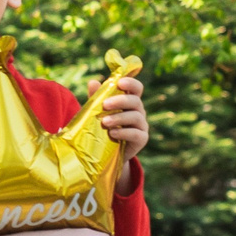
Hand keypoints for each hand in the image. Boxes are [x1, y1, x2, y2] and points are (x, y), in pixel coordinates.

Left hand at [93, 74, 146, 193]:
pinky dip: (123, 132)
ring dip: (119, 118)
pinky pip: (136, 134)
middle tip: (104, 105)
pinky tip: (111, 133)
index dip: (131, 83)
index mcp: (130, 101)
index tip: (120, 83)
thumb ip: (97, 97)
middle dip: (120, 101)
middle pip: (135, 101)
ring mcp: (142, 125)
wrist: (107, 153)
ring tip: (104, 122)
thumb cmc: (103, 127)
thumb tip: (93, 82)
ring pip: (135, 117)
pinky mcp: (142, 139)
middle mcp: (139, 111)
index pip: (136, 88)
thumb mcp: (98, 111)